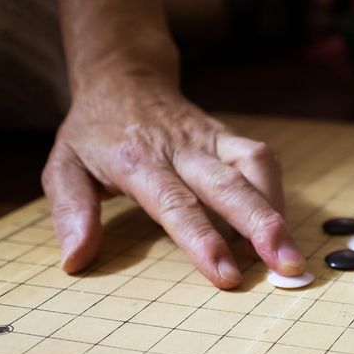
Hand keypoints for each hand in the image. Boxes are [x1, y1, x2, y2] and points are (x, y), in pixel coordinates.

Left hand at [42, 72, 305, 288]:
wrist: (122, 78)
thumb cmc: (94, 132)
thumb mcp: (63, 166)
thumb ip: (70, 213)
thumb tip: (76, 260)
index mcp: (136, 160)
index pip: (177, 205)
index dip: (205, 241)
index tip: (228, 275)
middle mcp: (179, 148)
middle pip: (229, 186)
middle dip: (262, 227)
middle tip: (287, 266)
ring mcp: (209, 139)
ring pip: (254, 167)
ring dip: (276, 210)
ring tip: (290, 253)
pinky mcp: (228, 136)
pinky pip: (260, 158)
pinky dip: (274, 192)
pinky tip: (278, 225)